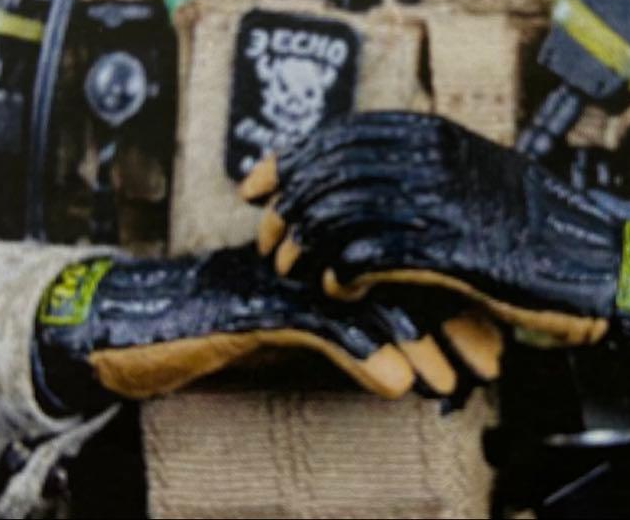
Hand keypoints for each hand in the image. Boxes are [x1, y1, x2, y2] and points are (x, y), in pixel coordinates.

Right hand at [34, 243, 501, 409]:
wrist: (136, 322)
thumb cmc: (220, 322)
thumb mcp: (293, 325)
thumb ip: (345, 330)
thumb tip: (408, 363)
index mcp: (325, 245)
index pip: (403, 257)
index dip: (452, 295)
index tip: (493, 336)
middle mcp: (310, 247)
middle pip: (397, 270)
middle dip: (450, 318)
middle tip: (490, 359)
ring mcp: (283, 271)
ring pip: (366, 297)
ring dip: (416, 344)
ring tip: (452, 382)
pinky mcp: (253, 301)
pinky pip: (318, 323)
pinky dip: (362, 354)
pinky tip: (395, 384)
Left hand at [240, 112, 629, 347]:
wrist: (602, 261)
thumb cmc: (537, 225)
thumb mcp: (478, 176)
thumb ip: (423, 170)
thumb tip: (359, 177)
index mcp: (440, 135)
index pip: (343, 133)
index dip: (292, 156)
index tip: (258, 182)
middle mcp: (438, 160)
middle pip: (334, 170)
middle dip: (289, 204)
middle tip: (269, 237)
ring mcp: (447, 203)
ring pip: (345, 212)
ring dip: (307, 243)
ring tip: (293, 267)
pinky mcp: (456, 252)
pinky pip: (376, 254)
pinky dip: (343, 272)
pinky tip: (336, 287)